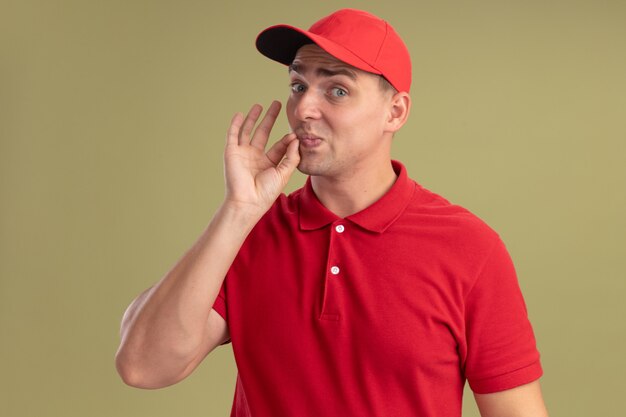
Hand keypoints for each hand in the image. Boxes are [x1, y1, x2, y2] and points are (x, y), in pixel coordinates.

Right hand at [223, 101, 299, 215]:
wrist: (248, 201)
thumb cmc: (266, 192)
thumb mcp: (284, 173)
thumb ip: (291, 156)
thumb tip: (296, 139)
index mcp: (268, 164)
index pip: (279, 146)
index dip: (287, 139)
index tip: (295, 132)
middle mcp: (255, 157)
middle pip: (264, 133)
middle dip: (270, 119)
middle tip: (277, 104)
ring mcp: (243, 154)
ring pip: (248, 131)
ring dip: (253, 118)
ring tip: (259, 105)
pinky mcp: (232, 152)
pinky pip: (233, 135)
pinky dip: (236, 124)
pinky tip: (240, 114)